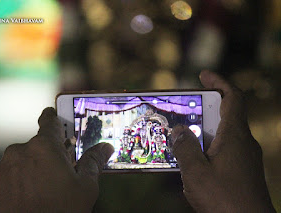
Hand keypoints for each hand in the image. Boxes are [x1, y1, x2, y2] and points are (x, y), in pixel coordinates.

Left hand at [0, 107, 113, 212]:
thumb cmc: (63, 211)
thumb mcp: (86, 186)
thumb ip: (94, 161)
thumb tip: (106, 147)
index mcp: (44, 147)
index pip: (48, 121)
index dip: (53, 117)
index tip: (53, 115)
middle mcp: (19, 152)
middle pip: (36, 146)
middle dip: (47, 155)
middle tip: (58, 172)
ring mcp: (2, 170)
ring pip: (21, 161)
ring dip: (31, 169)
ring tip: (42, 189)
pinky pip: (7, 177)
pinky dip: (17, 182)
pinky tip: (28, 197)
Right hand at [171, 70, 275, 211]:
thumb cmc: (225, 199)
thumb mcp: (196, 172)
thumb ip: (185, 147)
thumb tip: (177, 130)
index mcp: (235, 135)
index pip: (233, 97)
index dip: (219, 82)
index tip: (203, 75)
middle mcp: (243, 141)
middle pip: (225, 114)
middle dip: (203, 109)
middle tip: (183, 110)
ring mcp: (245, 156)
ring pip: (223, 133)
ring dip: (204, 130)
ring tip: (183, 136)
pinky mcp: (243, 169)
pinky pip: (225, 148)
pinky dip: (209, 145)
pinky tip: (194, 159)